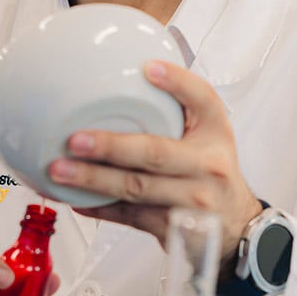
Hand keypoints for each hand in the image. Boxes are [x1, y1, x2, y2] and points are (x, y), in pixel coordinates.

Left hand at [48, 60, 261, 261]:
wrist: (236, 224)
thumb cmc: (209, 168)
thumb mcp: (207, 133)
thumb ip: (176, 108)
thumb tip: (125, 74)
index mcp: (216, 130)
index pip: (202, 99)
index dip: (177, 82)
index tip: (148, 68)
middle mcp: (208, 164)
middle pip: (155, 153)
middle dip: (111, 147)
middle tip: (75, 139)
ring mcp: (193, 199)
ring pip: (136, 188)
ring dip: (94, 180)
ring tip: (60, 170)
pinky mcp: (177, 227)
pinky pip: (130, 217)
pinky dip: (99, 208)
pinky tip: (74, 200)